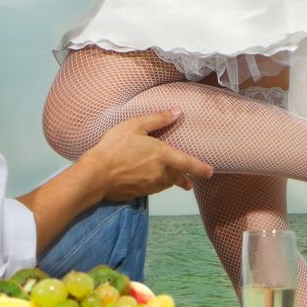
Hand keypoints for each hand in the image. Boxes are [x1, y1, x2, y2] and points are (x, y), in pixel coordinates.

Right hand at [86, 110, 213, 198]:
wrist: (96, 174)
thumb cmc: (115, 146)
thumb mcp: (135, 126)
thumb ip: (157, 119)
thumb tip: (177, 112)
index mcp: (163, 156)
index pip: (188, 164)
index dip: (200, 168)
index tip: (210, 172)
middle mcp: (160, 173)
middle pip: (177, 177)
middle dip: (184, 178)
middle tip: (189, 182)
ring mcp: (150, 186)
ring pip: (166, 184)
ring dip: (170, 182)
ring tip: (173, 181)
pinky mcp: (139, 194)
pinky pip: (152, 189)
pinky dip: (155, 185)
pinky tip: (148, 181)